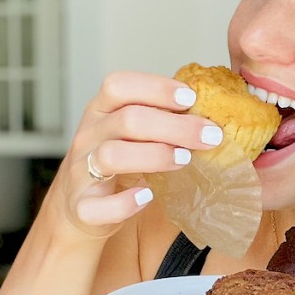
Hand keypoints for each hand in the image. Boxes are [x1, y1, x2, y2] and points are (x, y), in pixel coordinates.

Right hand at [48, 71, 222, 237]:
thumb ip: (161, 120)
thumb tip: (214, 114)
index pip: (118, 85)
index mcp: (101, 111)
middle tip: (211, 136)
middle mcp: (88, 137)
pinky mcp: (82, 208)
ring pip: (110, 156)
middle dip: (175, 126)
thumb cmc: (118, 165)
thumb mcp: (132, 134)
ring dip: (153, 156)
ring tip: (184, 160)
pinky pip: (96, 205)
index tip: (191, 98)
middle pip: (127, 120)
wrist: (82, 208)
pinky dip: (124, 203)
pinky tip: (148, 196)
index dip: (156, 88)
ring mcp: (80, 172)